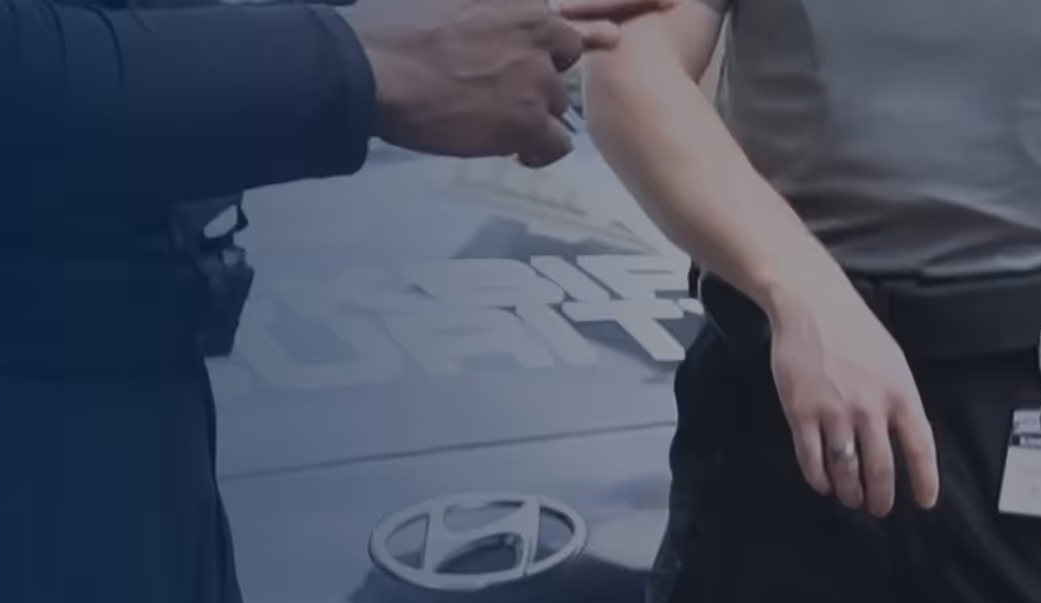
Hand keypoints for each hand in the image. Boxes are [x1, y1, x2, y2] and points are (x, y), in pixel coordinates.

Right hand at [350, 0, 674, 168]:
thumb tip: (490, 15)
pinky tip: (507, 146)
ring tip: (481, 117)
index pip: (592, 6)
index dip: (632, 3)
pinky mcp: (525, 120)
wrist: (370, 71)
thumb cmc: (394, 30)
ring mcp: (536, 78)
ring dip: (530, 117)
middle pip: (571, 61)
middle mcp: (540, 33)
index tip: (670, 2)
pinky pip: (555, 144)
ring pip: (559, 106)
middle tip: (509, 92)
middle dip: (545, 77)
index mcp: (523, 3)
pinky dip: (535, 150)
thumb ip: (488, 9)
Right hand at [764, 284, 940, 516]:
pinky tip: (824, 485)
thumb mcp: (893, 362)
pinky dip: (819, 480)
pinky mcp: (802, 414)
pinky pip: (812, 460)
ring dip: (850, 493)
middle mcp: (870, 408)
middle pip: (880, 470)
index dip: (924, 481)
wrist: (812, 307)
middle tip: (879, 508)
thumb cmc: (855, 332)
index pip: (919, 449)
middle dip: (881, 498)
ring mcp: (835, 413)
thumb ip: (900, 400)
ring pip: (845, 471)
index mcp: (900, 394)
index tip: (925, 502)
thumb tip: (905, 439)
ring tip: (851, 499)